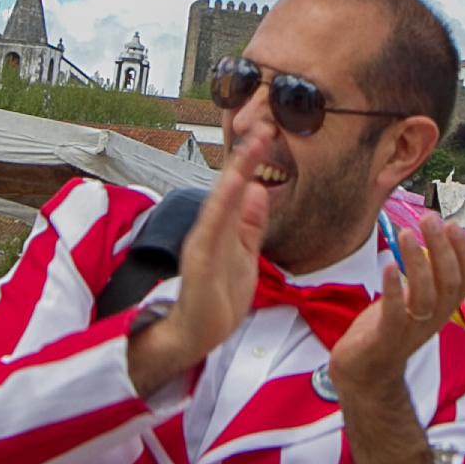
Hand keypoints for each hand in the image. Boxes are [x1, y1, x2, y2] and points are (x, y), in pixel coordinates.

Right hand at [125, 132, 277, 397]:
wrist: (195, 334)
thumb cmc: (218, 297)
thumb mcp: (244, 253)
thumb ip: (250, 223)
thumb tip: (258, 188)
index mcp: (223, 228)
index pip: (239, 188)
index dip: (252, 161)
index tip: (268, 135)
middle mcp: (211, 230)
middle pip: (229, 188)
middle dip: (246, 158)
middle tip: (264, 129)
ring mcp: (203, 244)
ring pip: (221, 203)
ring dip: (234, 175)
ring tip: (249, 151)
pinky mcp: (200, 261)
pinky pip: (213, 229)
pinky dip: (223, 206)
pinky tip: (235, 186)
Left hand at [328, 216, 464, 404]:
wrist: (363, 374)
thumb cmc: (387, 329)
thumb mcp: (412, 300)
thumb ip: (424, 274)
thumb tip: (431, 234)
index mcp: (441, 309)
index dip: (464, 252)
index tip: (452, 224)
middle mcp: (432, 319)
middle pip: (449, 283)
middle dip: (442, 248)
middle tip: (430, 219)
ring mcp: (410, 331)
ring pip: (425, 297)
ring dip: (419, 263)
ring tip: (407, 233)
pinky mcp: (385, 339)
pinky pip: (395, 315)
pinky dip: (394, 289)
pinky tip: (389, 265)